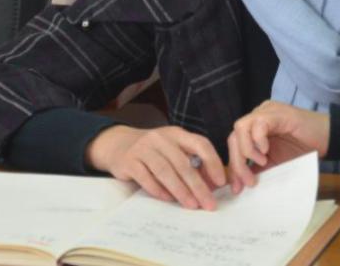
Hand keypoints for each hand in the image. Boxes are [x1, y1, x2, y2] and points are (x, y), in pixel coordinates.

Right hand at [85, 125, 225, 209]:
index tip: (221, 182)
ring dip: (180, 190)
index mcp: (177, 134)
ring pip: (165, 170)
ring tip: (192, 205)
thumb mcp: (173, 151)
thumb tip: (213, 185)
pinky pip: (146, 177)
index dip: (213, 162)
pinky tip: (168, 200)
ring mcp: (143, 148)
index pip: (200, 144)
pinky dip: (158, 190)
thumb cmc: (154, 152)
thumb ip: (192, 164)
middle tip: (208, 203)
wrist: (118, 145)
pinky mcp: (129, 161)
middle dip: (198, 185)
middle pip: (183, 163)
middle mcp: (161, 138)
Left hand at [227, 100, 329, 194]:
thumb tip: (241, 185)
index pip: (234, 144)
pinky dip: (257, 139)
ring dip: (246, 151)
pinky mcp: (277, 113)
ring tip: (261, 163)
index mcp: (254, 128)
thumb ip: (259, 170)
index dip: (233, 166)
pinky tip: (266, 152)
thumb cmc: (303, 149)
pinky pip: (258, 123)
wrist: (328, 138)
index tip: (237, 188)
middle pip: (233, 137)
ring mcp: (266, 112)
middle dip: (237, 162)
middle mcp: (257, 117)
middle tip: (248, 182)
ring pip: (240, 128)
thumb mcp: (276, 163)